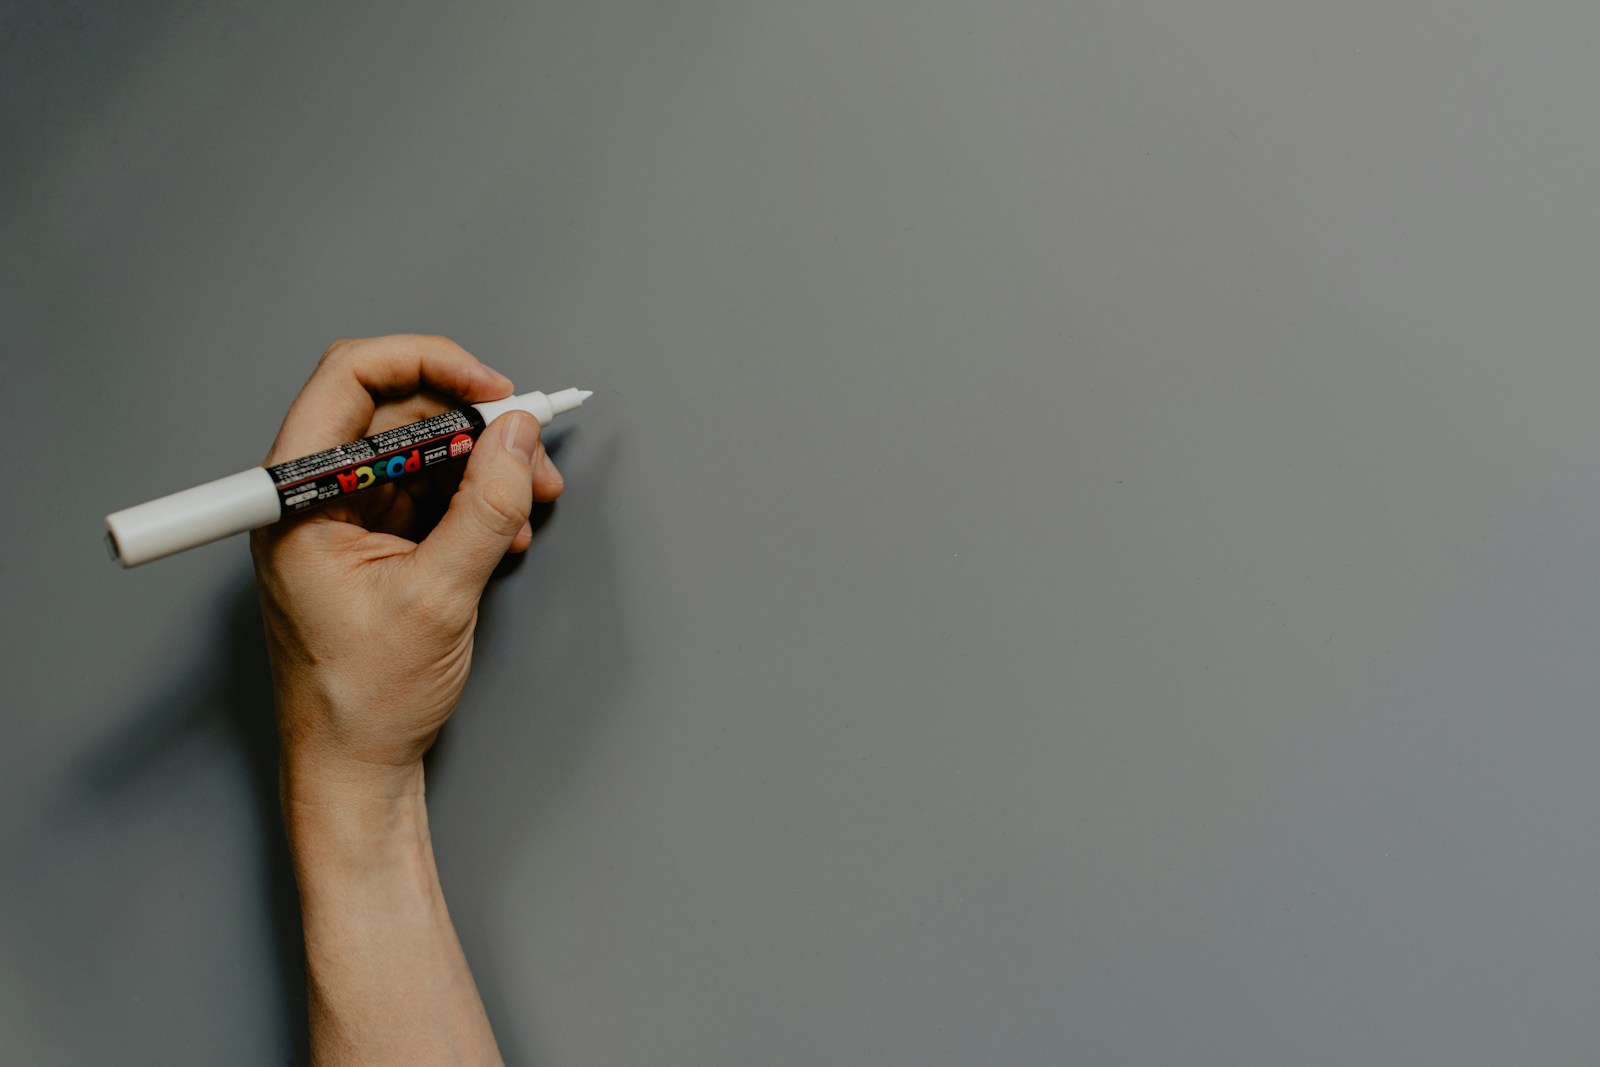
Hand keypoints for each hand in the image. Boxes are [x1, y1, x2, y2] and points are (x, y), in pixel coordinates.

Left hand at [250, 334, 564, 797]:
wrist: (356, 768)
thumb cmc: (363, 700)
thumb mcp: (438, 596)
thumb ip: (485, 508)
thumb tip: (519, 437)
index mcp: (298, 497)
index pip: (352, 379)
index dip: (428, 365)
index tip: (492, 390)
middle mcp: (314, 496)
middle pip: (396, 410)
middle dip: (472, 423)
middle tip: (527, 448)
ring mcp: (344, 519)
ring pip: (421, 451)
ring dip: (482, 465)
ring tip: (530, 499)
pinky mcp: (374, 543)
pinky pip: (429, 493)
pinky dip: (474, 501)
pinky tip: (505, 532)